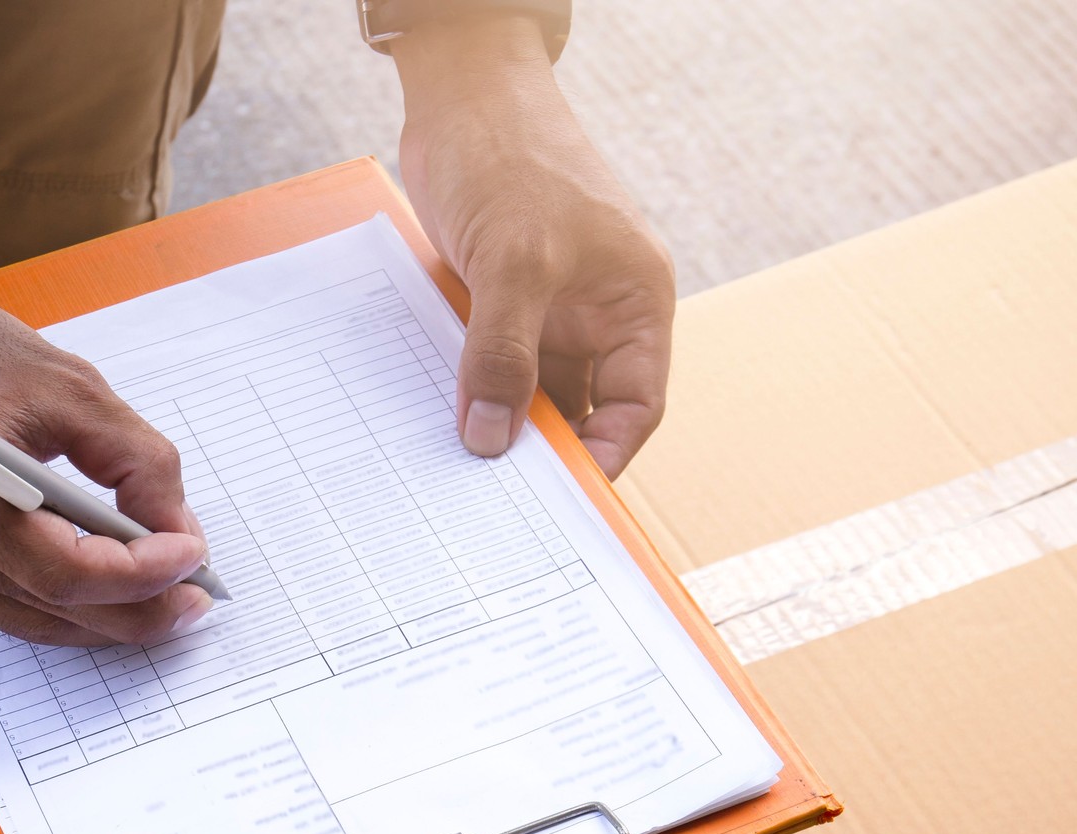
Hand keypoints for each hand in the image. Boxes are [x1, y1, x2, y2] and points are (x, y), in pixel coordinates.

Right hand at [0, 263, 212, 645]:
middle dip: (133, 611)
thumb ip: (138, 462)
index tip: (193, 558)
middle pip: (46, 606)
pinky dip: (56, 603)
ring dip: (99, 618)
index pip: (62, 570)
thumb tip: (177, 534)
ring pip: (24, 616)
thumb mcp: (71, 384)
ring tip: (161, 602)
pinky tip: (102, 591)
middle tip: (193, 602)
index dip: (140, 577)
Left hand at [392, 16, 674, 476]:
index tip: (563, 498)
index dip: (606, 453)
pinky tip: (439, 419)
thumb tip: (490, 440)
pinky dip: (469, 390)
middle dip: (545, 450)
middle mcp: (598, 310)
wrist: (461, 92)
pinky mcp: (499, 298)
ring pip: (530, 389)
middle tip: (500, 499)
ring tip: (463, 470)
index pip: (636, 403)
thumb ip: (504, 354)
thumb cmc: (511, 155)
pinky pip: (490, 362)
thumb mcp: (514, 261)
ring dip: (500, 422)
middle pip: (582, 406)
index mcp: (635, 301)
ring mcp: (548, 306)